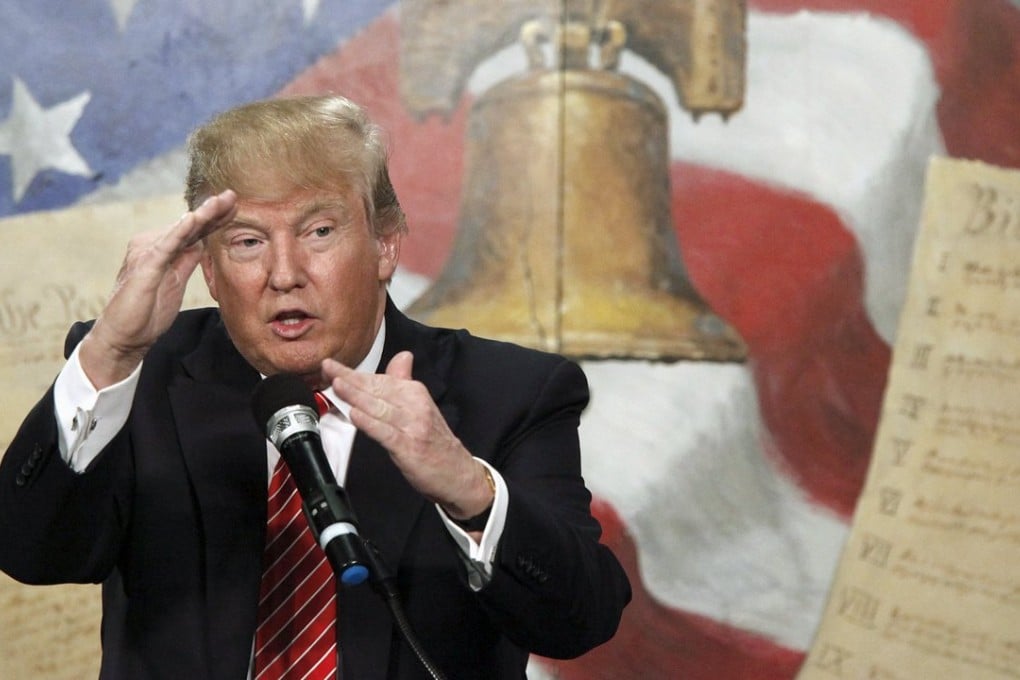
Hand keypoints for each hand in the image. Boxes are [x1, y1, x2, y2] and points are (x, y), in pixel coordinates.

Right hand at [79, 190, 237, 388]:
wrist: (124, 338)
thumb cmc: (148, 311)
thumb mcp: (175, 282)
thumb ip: (185, 260)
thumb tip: (202, 243)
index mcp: (162, 249)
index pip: (193, 231)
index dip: (214, 219)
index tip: (235, 206)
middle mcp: (152, 245)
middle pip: (188, 226)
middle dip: (211, 211)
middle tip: (232, 195)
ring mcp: (147, 254)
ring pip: (179, 230)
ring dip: (201, 215)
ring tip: (219, 201)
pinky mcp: (144, 267)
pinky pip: (164, 246)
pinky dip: (179, 231)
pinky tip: (194, 218)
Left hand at [322, 352, 494, 518]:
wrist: (458, 473)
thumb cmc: (434, 441)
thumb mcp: (421, 406)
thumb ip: (406, 381)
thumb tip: (402, 356)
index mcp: (416, 393)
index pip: (380, 379)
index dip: (353, 373)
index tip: (331, 366)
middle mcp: (415, 405)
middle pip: (377, 389)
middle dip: (349, 379)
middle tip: (327, 368)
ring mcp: (413, 426)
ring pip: (379, 407)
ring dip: (357, 395)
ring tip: (337, 385)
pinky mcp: (409, 447)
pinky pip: (385, 432)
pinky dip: (369, 423)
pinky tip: (355, 415)